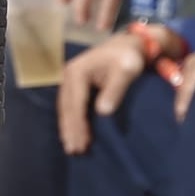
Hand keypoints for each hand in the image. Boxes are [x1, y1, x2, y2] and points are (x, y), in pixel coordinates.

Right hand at [57, 36, 145, 153]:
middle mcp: (69, 74)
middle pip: (67, 107)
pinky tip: (73, 133)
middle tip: (73, 150)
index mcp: (78, 71)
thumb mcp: (126, 70)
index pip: (76, 103)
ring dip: (68, 127)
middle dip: (70, 129)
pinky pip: (70, 104)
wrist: (128, 45)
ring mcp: (70, 78)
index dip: (78, 124)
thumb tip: (103, 111)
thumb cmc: (128, 57)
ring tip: (71, 147)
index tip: (81, 142)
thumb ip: (115, 89)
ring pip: (66, 107)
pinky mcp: (75, 83)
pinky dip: (71, 119)